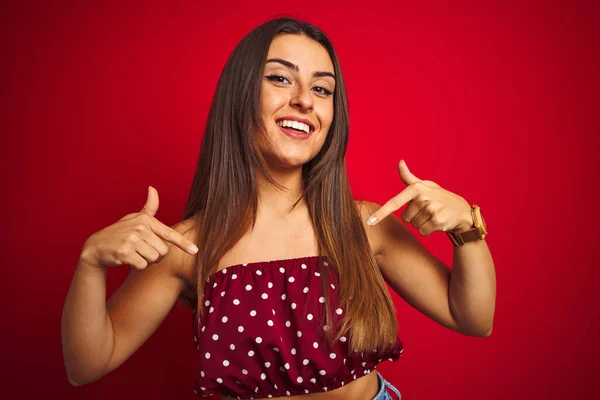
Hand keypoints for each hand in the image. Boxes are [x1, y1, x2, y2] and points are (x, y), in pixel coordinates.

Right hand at [81, 186, 198, 269]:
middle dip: (155, 255)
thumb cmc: (120, 232)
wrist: (96, 246)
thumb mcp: (134, 218)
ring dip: (145, 261)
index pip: (169, 233)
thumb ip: (148, 207)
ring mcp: (132, 240)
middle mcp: (140, 228)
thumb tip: (153, 188)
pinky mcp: (125, 252)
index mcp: (146, 220)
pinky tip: (127, 259)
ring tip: (134, 253)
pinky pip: (142, 265)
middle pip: (163, 251)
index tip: (195, 251)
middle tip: (141, 250)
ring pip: (153, 259)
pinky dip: (136, 266)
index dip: (183, 243)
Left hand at [366, 160, 472, 235]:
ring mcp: (431, 209)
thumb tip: (400, 162)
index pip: (394, 203)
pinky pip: (423, 232)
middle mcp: (422, 197)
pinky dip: (429, 230)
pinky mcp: (438, 221)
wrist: (461, 210)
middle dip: (415, 217)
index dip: (381, 214)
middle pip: (405, 218)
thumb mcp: (424, 185)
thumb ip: (408, 177)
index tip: (369, 222)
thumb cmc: (439, 197)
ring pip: (414, 225)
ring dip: (423, 223)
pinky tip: (438, 223)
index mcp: (416, 188)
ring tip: (434, 215)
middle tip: (428, 210)